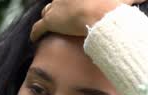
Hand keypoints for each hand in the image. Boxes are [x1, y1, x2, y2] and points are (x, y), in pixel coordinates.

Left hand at [30, 0, 146, 41]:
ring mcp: (57, 7)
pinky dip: (36, 33)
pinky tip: (33, 38)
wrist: (101, 14)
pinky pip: (39, 27)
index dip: (74, 2)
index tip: (78, 7)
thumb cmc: (114, 4)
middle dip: (60, 7)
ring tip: (51, 25)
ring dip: (49, 17)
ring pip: (48, 11)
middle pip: (59, 1)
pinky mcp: (51, 21)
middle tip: (65, 16)